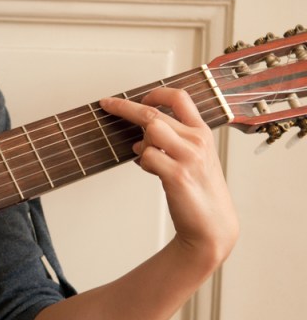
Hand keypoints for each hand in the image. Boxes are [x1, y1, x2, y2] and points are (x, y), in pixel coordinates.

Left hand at [100, 88, 238, 263]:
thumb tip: (141, 136)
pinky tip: (152, 172)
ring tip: (149, 159)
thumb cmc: (200, 192)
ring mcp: (189, 157)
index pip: (180, 98)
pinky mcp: (177, 175)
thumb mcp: (194, 158)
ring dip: (141, 144)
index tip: (139, 97)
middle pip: (154, 113)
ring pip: (150, 131)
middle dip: (124, 107)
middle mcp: (197, 141)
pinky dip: (143, 163)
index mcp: (202, 133)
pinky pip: (147, 157)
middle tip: (106, 104)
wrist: (212, 226)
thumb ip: (174, 142)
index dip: (156, 93)